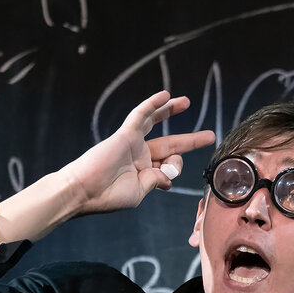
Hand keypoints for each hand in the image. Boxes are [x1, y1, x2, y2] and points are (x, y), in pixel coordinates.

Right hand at [67, 91, 215, 213]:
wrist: (83, 191)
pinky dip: (152, 104)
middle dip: (191, 140)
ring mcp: (132, 143)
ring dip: (170, 111)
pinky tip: (166, 96)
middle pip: (170, 143)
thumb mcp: (138, 192)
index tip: (166, 179)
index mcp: (143, 173)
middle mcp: (139, 156)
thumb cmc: (107, 196)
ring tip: (187, 102)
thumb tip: (168, 175)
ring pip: (155, 122)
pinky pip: (141, 115)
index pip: (169, 166)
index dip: (176, 169)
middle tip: (210, 136)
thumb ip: (155, 180)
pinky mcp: (125, 134)